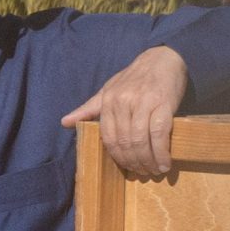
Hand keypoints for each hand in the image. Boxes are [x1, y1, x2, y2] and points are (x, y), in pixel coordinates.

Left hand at [62, 45, 189, 180]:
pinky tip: (164, 163)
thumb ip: (89, 109)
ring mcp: (143, 103)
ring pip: (140, 141)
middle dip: (134, 163)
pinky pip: (159, 134)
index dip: (118, 158)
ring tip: (154, 170)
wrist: (163, 59)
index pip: (108, 138)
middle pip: (125, 143)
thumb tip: (65, 123)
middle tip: (143, 172)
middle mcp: (123, 102)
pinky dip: (161, 152)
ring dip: (147, 161)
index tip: (128, 167)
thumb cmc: (135, 78)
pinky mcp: (163, 104)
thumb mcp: (109, 90)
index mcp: (108, 101)